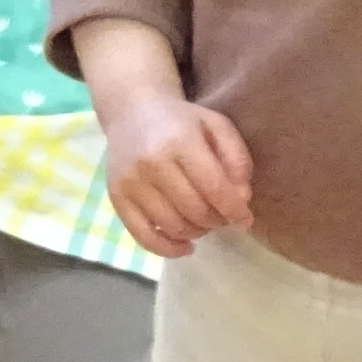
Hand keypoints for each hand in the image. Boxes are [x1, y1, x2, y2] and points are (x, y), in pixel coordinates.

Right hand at [99, 88, 254, 256]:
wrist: (133, 112)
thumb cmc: (182, 122)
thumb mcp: (217, 127)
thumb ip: (237, 159)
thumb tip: (242, 198)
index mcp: (181, 141)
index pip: (214, 188)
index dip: (234, 210)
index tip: (245, 220)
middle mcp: (152, 162)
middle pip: (195, 211)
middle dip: (217, 221)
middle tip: (224, 217)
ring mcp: (131, 182)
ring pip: (173, 226)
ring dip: (197, 232)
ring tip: (205, 222)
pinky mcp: (117, 197)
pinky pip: (143, 236)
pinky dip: (168, 249)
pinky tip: (185, 246)